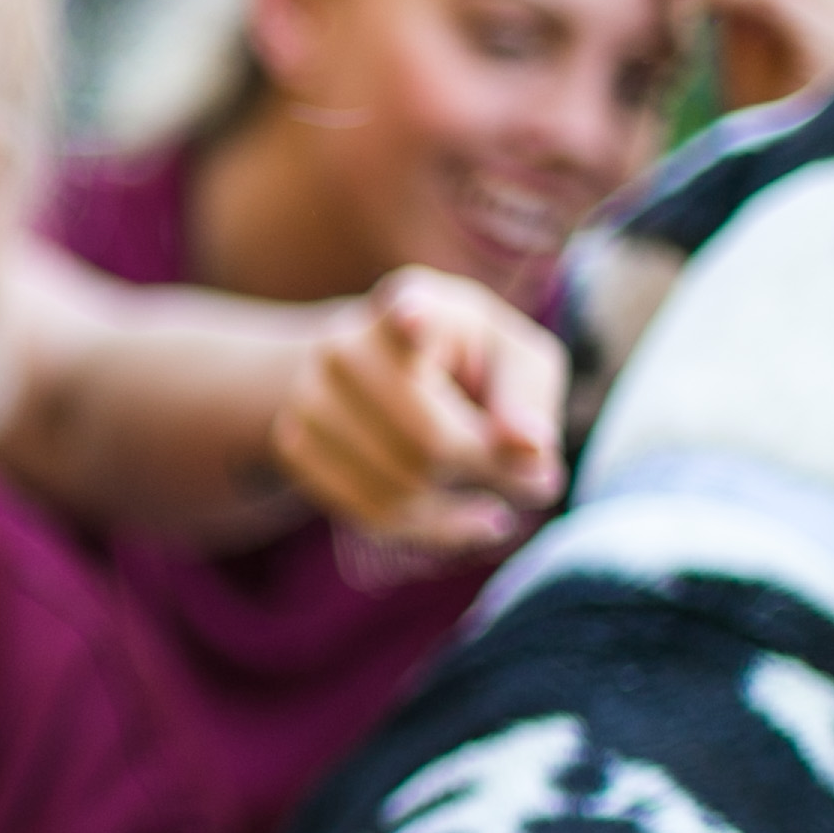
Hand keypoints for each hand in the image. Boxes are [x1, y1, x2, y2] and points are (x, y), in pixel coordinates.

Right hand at [270, 267, 567, 553]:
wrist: (370, 369)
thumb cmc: (466, 363)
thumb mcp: (514, 360)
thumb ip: (529, 397)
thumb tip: (530, 447)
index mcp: (414, 304)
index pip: (407, 308)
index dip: (411, 314)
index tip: (415, 315)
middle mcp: (347, 344)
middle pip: (429, 438)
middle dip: (492, 470)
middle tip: (540, 484)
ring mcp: (309, 395)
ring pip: (398, 485)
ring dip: (459, 507)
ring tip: (495, 501)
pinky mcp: (293, 444)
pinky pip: (370, 512)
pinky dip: (427, 528)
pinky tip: (463, 518)